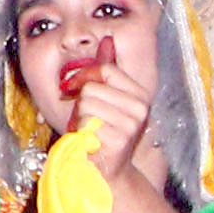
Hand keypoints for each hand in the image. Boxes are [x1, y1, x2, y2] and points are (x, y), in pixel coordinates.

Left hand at [68, 43, 157, 167]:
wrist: (111, 172)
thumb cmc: (106, 135)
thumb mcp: (109, 100)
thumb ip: (108, 72)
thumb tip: (106, 40)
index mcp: (139, 94)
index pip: (107, 70)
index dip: (85, 76)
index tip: (74, 87)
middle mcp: (139, 108)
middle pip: (92, 88)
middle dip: (82, 104)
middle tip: (88, 119)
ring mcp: (130, 124)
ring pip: (87, 105)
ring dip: (82, 120)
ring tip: (91, 131)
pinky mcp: (118, 139)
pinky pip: (87, 124)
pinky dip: (83, 133)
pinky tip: (92, 141)